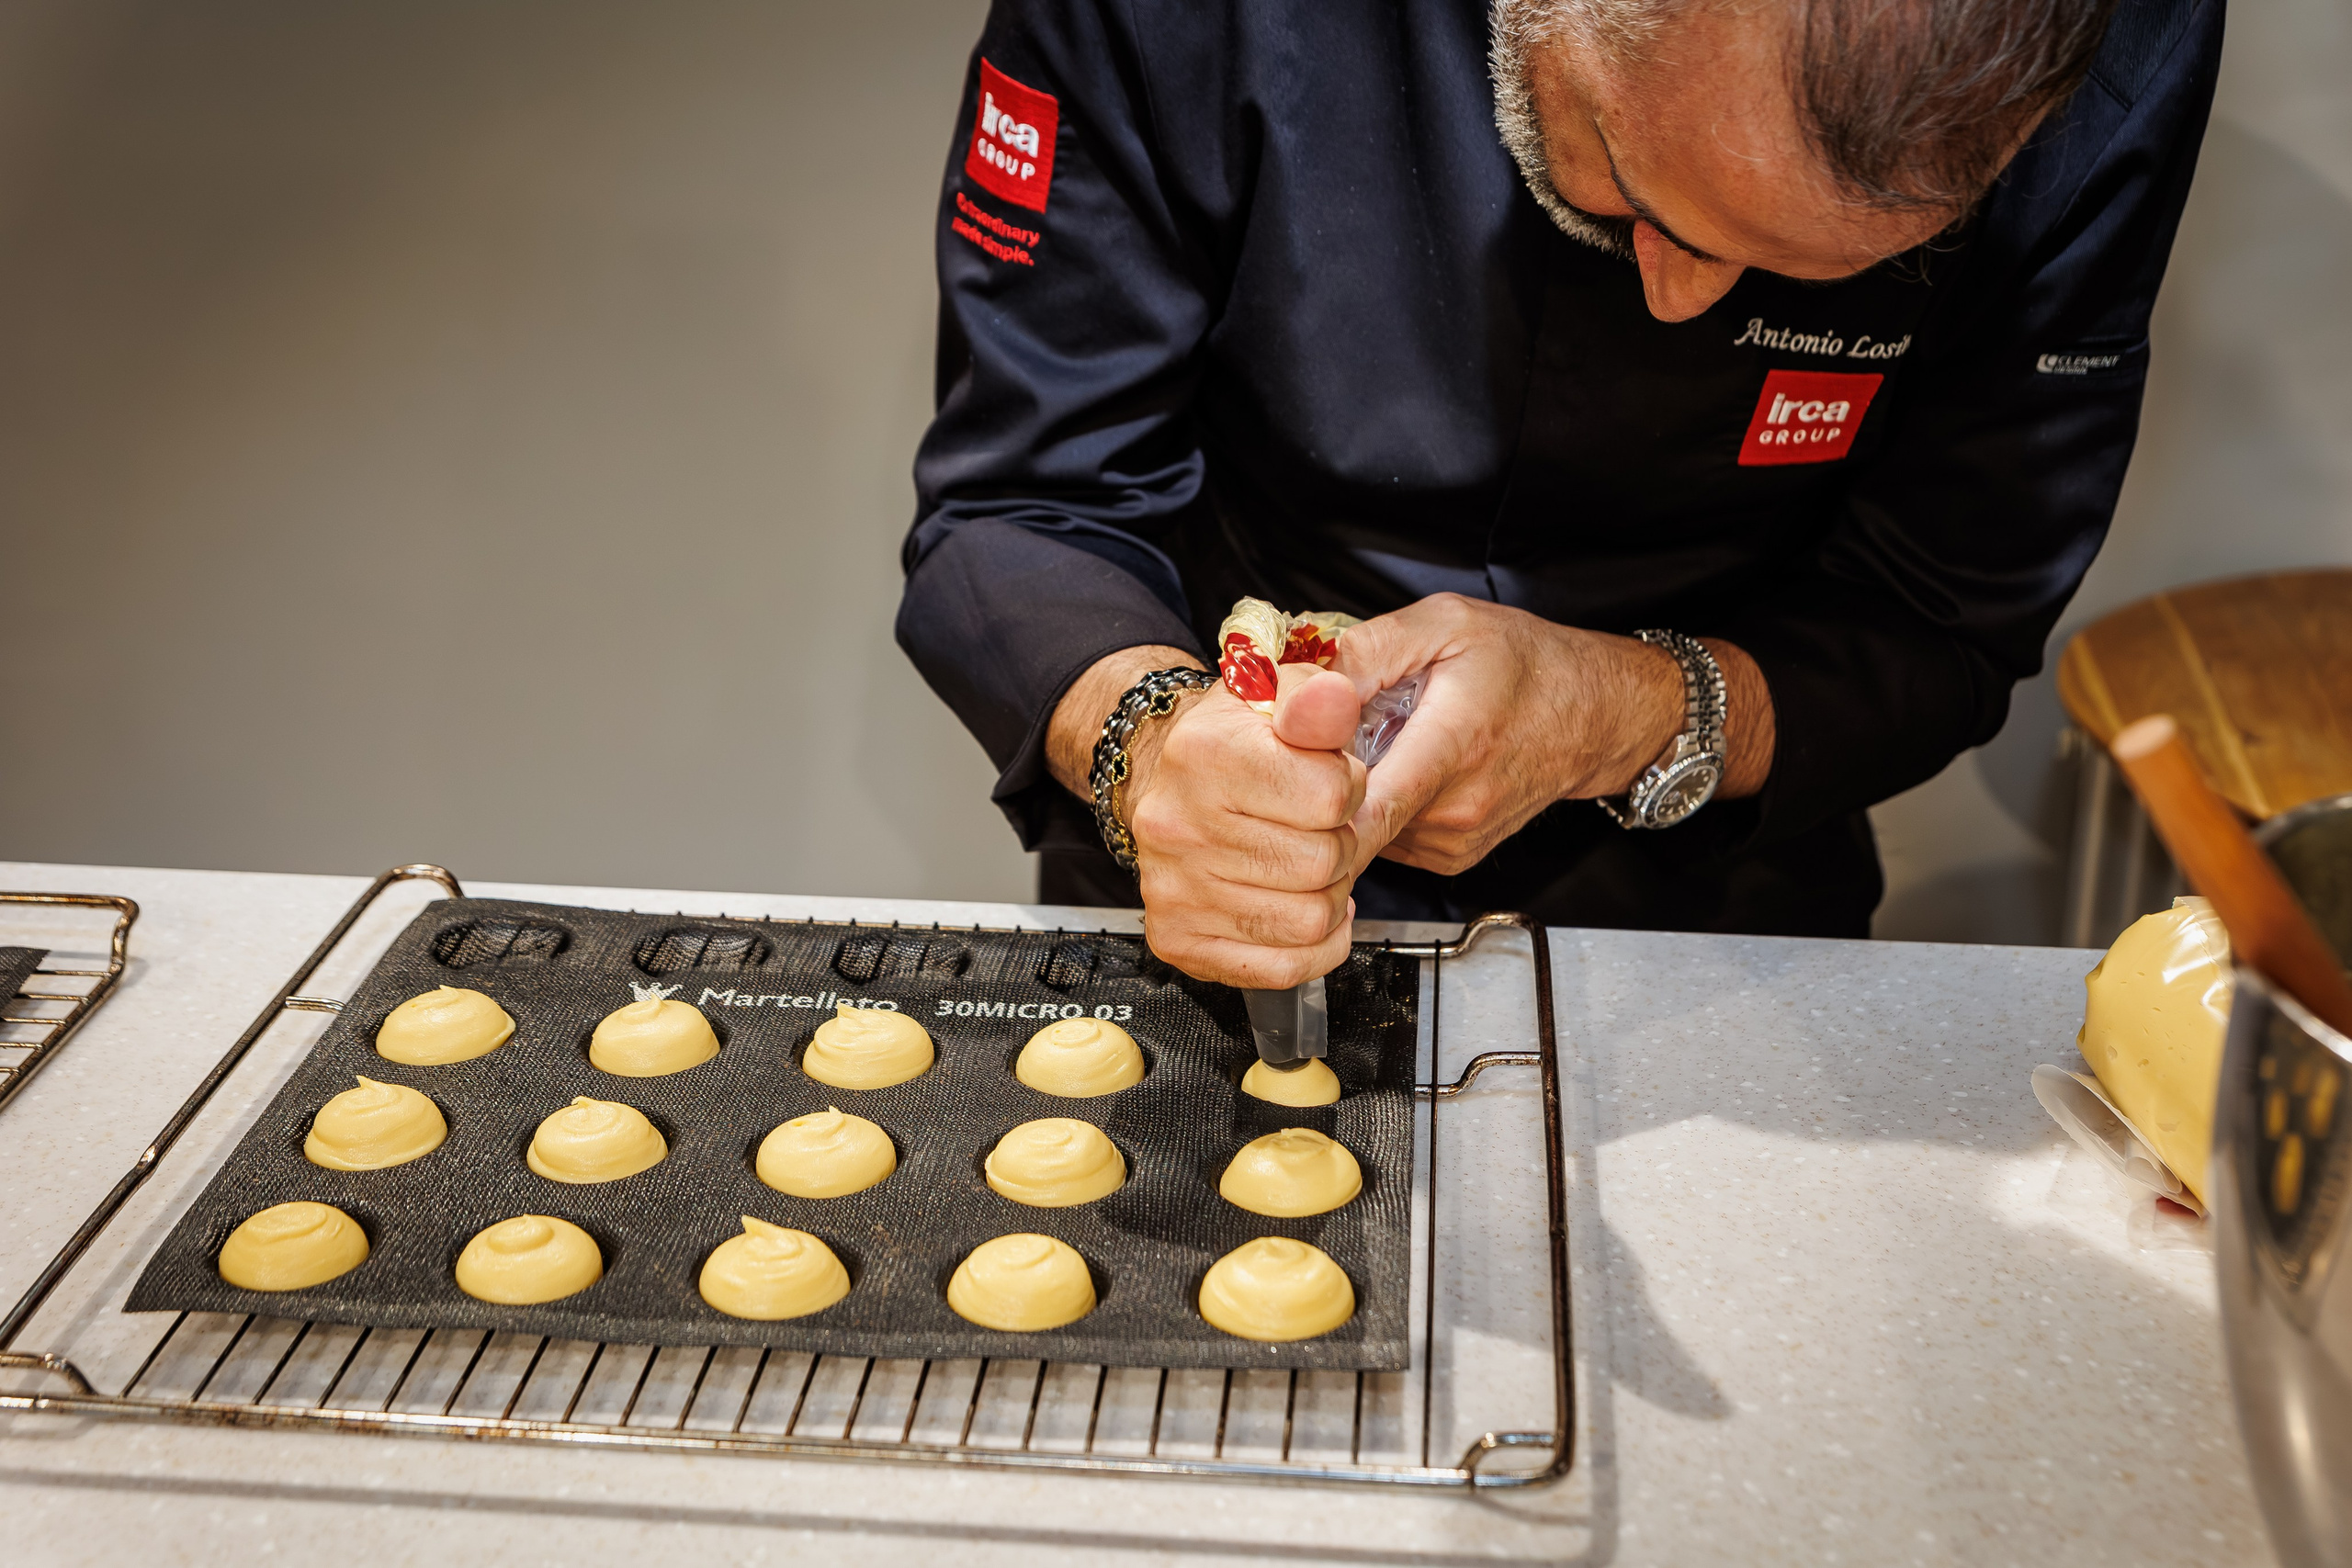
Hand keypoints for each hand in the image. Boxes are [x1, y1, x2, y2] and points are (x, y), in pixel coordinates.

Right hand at [1044, 648, 1368, 986]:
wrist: (1170, 784)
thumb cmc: (1235, 745)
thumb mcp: (1277, 698)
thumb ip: (1318, 699)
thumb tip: (1335, 699)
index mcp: (1203, 753)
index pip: (1332, 795)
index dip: (1349, 789)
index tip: (1329, 782)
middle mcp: (1177, 823)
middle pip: (1324, 862)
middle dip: (1341, 844)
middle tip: (1318, 828)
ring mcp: (1172, 888)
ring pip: (1310, 919)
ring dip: (1329, 895)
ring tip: (1307, 865)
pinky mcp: (1177, 939)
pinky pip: (1284, 967)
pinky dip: (1314, 946)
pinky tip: (1304, 908)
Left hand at [1333, 595, 1773, 874]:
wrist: (1593, 712)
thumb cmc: (1525, 663)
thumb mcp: (1444, 623)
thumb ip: (1368, 650)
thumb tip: (1298, 683)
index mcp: (1454, 744)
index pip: (1365, 806)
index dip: (1308, 798)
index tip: (1280, 773)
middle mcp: (1456, 808)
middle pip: (1350, 817)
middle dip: (1319, 781)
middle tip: (1319, 738)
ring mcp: (1454, 841)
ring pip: (1364, 828)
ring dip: (1351, 791)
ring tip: (1375, 743)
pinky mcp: (1451, 857)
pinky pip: (1386, 835)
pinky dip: (1377, 803)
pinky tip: (1397, 766)